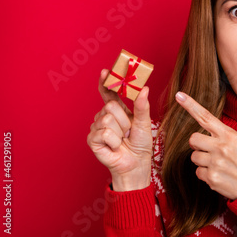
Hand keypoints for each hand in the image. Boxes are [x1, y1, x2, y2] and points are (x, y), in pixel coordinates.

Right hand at [87, 69, 152, 190]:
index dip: (106, 82)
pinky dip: (114, 141)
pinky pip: (104, 132)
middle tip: (128, 132)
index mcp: (117, 110)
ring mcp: (96, 127)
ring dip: (120, 132)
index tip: (105, 71)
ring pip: (107, 119)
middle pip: (110, 106)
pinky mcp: (92, 139)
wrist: (135, 164)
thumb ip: (143, 106)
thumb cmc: (140, 145)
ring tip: (122, 140)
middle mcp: (104, 116)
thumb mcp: (144, 123)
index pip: (108, 92)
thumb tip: (144, 88)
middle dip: (124, 120)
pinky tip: (115, 147)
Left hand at [175, 91, 236, 199]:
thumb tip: (198, 136)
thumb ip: (220, 135)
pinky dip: (205, 175)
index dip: (190, 105)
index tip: (179, 95)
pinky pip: (197, 172)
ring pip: (194, 157)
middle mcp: (222, 146)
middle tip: (209, 151)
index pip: (206, 117)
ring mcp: (216, 162)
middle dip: (197, 145)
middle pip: (193, 139)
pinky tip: (218, 175)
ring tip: (217, 165)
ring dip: (202, 161)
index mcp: (229, 134)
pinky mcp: (212, 177)